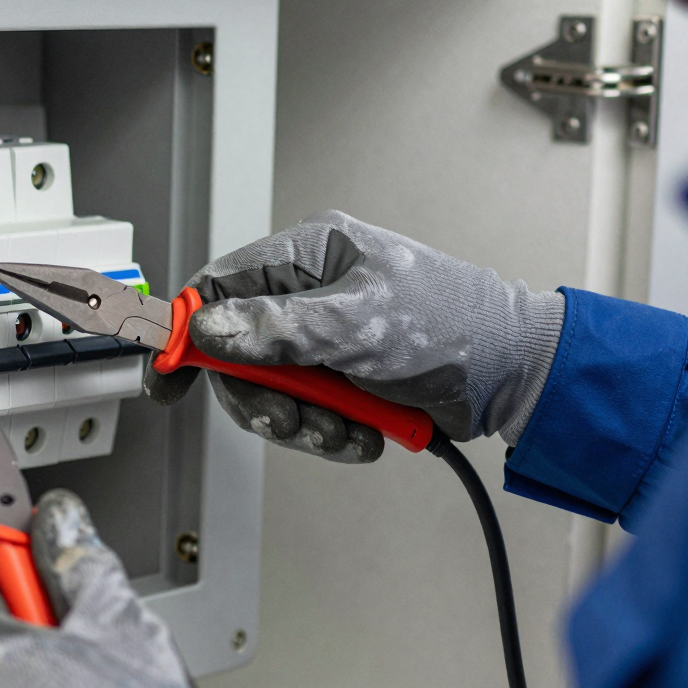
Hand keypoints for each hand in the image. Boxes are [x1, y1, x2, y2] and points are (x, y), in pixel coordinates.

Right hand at [144, 210, 563, 456]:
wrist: (518, 374)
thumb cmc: (455, 325)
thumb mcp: (356, 326)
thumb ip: (276, 329)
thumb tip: (209, 329)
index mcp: (311, 254)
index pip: (220, 286)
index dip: (187, 332)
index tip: (170, 377)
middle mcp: (313, 293)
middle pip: (240, 351)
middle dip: (263, 396)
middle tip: (288, 420)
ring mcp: (328, 337)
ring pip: (274, 390)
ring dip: (304, 423)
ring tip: (343, 431)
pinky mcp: (346, 376)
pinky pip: (309, 412)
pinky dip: (332, 432)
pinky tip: (365, 432)